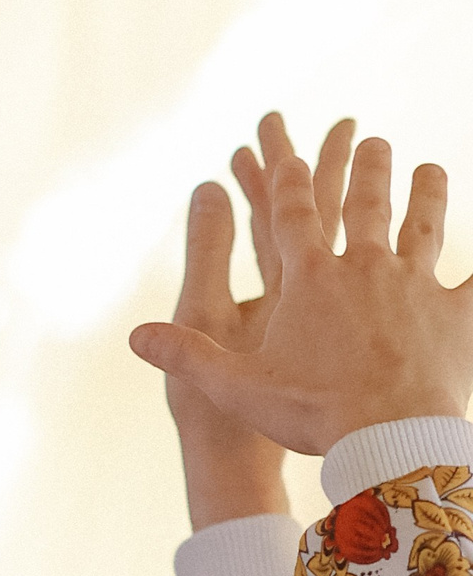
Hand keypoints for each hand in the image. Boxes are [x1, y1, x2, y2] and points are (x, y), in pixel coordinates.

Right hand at [131, 138, 467, 454]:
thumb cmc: (311, 411)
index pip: (292, 216)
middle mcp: (365, 269)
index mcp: (310, 280)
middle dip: (366, 169)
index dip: (287, 179)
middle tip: (371, 140)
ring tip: (432, 169)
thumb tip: (136, 337)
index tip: (289, 149)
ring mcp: (417, 288)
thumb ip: (186, 354)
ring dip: (428, 195)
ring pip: (424, 228)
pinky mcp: (459, 315)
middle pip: (365, 205)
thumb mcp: (234, 385)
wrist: (389, 435)